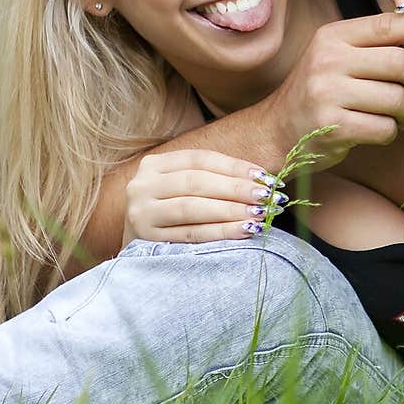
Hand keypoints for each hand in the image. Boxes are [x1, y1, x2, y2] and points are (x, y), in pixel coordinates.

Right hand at [123, 148, 287, 245]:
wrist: (135, 244)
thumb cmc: (168, 211)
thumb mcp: (178, 186)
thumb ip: (210, 177)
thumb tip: (260, 178)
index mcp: (153, 164)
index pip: (199, 159)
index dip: (234, 166)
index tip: (263, 176)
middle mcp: (141, 185)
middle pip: (197, 182)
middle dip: (236, 189)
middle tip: (267, 195)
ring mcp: (141, 213)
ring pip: (193, 208)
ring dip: (231, 210)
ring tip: (260, 213)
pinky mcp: (147, 240)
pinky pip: (192, 234)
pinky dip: (221, 232)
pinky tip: (245, 230)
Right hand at [264, 11, 403, 168]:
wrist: (277, 130)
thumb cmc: (320, 91)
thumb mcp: (339, 56)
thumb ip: (375, 42)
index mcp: (333, 36)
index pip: (389, 25)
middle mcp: (328, 60)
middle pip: (399, 62)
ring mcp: (327, 93)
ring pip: (395, 99)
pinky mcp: (332, 126)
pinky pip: (383, 128)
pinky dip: (393, 131)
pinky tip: (383, 129)